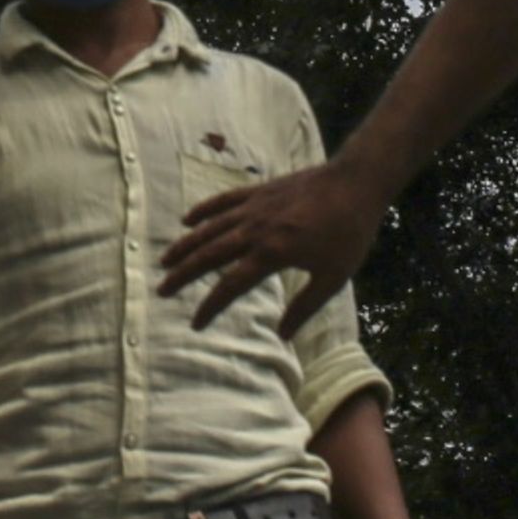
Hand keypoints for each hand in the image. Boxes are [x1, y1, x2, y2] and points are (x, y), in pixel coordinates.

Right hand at [160, 160, 387, 333]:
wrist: (355, 183)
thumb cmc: (349, 233)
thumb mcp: (333, 277)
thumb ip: (305, 307)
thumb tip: (283, 335)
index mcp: (273, 254)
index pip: (231, 285)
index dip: (211, 306)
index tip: (196, 324)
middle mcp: (256, 230)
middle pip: (210, 255)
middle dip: (183, 274)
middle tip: (162, 290)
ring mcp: (255, 207)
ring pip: (211, 228)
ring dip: (186, 245)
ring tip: (166, 260)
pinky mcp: (260, 192)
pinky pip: (224, 201)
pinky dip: (205, 210)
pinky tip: (189, 220)